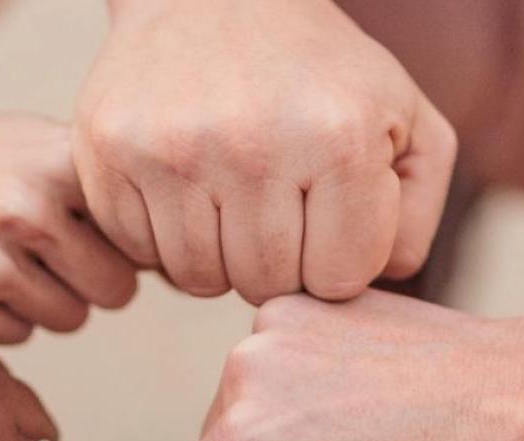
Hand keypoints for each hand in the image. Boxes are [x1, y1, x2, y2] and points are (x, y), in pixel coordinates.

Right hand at [0, 68, 137, 343]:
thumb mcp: (28, 144)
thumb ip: (97, 189)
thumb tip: (174, 256)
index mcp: (57, 160)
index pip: (142, 235)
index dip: (126, 244)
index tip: (94, 236)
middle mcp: (26, 207)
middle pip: (116, 290)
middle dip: (88, 280)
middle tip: (41, 254)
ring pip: (70, 318)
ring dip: (43, 301)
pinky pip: (18, 337)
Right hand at [73, 0, 456, 303]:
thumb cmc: (318, 71)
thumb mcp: (405, 122)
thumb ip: (415, 215)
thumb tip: (376, 285)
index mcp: (337, 140)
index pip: (337, 281)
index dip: (335, 260)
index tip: (327, 214)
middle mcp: (252, 145)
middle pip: (266, 284)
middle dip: (278, 260)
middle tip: (275, 203)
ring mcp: (171, 149)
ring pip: (200, 279)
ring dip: (217, 254)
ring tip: (230, 196)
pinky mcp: (108, 151)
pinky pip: (140, 252)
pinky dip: (162, 234)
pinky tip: (184, 186)